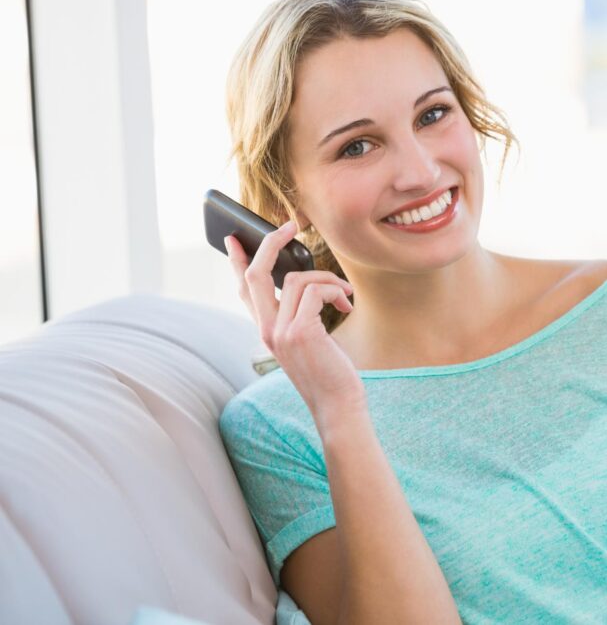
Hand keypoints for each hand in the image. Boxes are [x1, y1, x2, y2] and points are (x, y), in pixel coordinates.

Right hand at [224, 219, 365, 426]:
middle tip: (291, 226)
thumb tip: (308, 283)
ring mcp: (281, 331)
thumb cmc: (329, 374)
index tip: (234, 240)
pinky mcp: (301, 332)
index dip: (238, 262)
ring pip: (298, 278)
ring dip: (329, 279)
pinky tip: (347, 306)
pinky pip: (317, 290)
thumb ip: (299, 315)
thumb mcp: (308, 341)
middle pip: (256, 274)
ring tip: (345, 295)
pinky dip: (336, 291)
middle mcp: (267, 330)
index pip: (244, 290)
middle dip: (271, 243)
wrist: (338, 406)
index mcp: (266, 331)